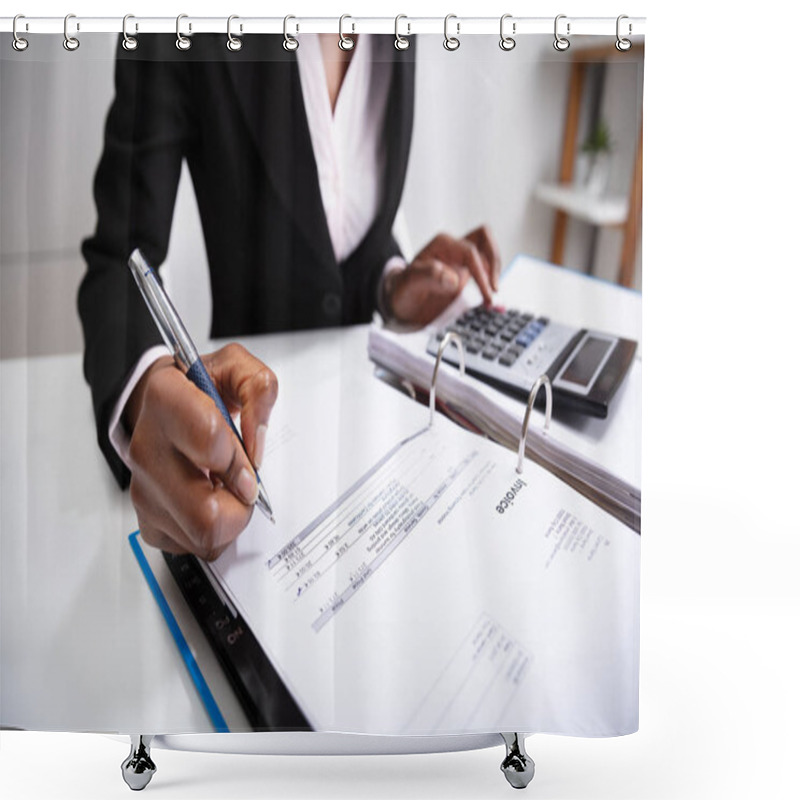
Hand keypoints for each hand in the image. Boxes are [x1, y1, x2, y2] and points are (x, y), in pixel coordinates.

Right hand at [124, 343, 277, 559]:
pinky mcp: (147, 518)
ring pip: (201, 536)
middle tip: (242, 483)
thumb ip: (259, 389)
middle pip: (205, 513)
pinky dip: (211, 530)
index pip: (209, 441)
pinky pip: (191, 545)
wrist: (163, 406)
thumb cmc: (200, 390)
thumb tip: (256, 443)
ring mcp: (143, 487)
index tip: (249, 462)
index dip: (239, 459)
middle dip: (239, 504)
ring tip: (225, 488)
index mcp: (166, 399)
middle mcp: (147, 446)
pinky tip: (208, 500)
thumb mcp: (237, 369)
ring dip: (228, 518)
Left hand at [385, 225, 500, 326]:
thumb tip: (454, 279)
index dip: (481, 273)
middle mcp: (453, 248)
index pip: (470, 252)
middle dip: (493, 264)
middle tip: (493, 290)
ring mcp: (460, 260)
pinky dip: (492, 281)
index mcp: (441, 245)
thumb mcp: (408, 284)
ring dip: (495, 271)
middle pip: (484, 239)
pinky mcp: (465, 272)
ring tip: (493, 296)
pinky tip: (492, 299)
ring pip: (488, 251)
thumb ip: (428, 277)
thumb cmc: (402, 290)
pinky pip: (485, 269)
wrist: (400, 301)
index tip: (487, 294)